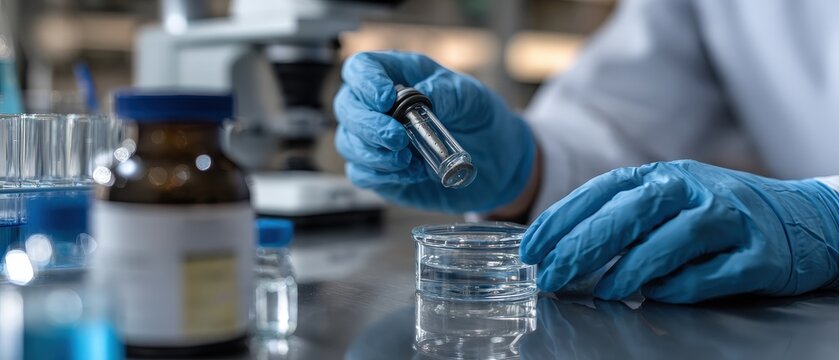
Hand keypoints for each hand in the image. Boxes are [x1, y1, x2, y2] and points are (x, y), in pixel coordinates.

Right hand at [334, 51, 535, 212]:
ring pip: (348, 143)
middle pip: (346, 107)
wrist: (497, 160)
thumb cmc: (480, 117)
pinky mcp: (380, 170)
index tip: (385, 100)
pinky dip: (382, 175)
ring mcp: (376, 139)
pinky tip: (411, 173)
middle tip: (398, 139)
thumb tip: (424, 94)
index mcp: (398, 75)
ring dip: (373, 154)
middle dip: (367, 125)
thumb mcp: (472, 97)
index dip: (365, 83)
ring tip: (407, 160)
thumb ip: (448, 92)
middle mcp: (379, 106)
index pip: (361, 68)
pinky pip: (361, 173)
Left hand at [520, 160, 838, 302]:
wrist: (806, 217)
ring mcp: (729, 217)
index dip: (562, 220)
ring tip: (603, 291)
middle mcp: (693, 188)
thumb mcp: (669, 200)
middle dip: (584, 246)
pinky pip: (713, 272)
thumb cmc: (718, 212)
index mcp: (663, 174)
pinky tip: (658, 296)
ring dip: (631, 268)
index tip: (532, 249)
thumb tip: (564, 249)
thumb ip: (623, 217)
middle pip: (630, 212)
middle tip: (552, 276)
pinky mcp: (758, 253)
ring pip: (671, 239)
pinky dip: (682, 286)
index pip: (601, 191)